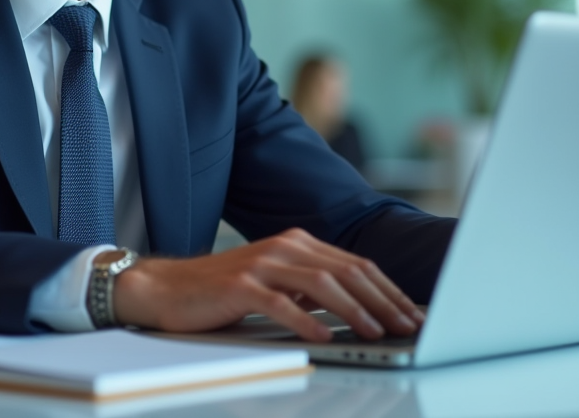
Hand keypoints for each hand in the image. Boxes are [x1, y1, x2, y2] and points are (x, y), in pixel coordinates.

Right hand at [111, 228, 423, 341]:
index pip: (355, 265)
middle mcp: (284, 247)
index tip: (411, 313)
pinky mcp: (240, 285)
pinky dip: (306, 320)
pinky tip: (324, 336)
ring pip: (321, 284)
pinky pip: (280, 303)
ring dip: (354, 310)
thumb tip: (359, 309)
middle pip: (346, 271)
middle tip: (406, 325)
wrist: (167, 288)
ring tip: (376, 332)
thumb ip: (311, 289)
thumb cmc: (225, 292)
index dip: (387, 289)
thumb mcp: (277, 285)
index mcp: (298, 243)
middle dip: (382, 300)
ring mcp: (262, 263)